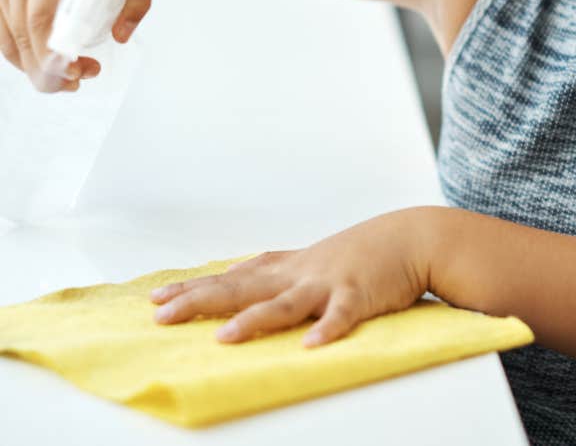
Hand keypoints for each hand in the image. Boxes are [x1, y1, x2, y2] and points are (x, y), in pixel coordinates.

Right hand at [0, 0, 150, 91]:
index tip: (77, 73)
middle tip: (80, 83)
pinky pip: (0, 28)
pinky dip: (19, 53)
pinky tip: (43, 65)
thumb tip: (121, 38)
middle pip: (23, 32)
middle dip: (48, 68)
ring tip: (69, 80)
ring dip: (34, 66)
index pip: (41, 16)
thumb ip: (137, 0)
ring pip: (7, 35)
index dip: (52, 52)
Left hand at [149, 208, 434, 346]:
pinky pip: (341, 315)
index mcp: (289, 267)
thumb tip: (236, 270)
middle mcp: (300, 272)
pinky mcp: (359, 294)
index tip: (157, 297)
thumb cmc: (361, 251)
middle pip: (243, 287)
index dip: (196, 286)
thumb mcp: (312, 256)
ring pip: (285, 303)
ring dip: (255, 320)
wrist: (410, 236)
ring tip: (224, 338)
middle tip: (161, 314)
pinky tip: (311, 346)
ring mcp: (328, 282)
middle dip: (201, 300)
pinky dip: (327, 329)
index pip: (233, 276)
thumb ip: (276, 266)